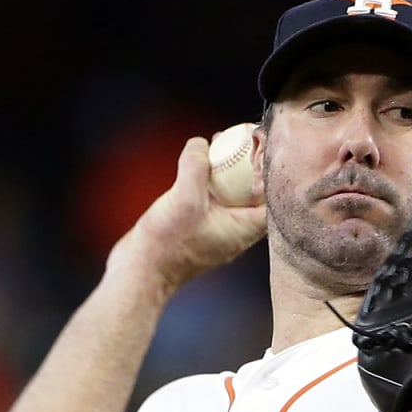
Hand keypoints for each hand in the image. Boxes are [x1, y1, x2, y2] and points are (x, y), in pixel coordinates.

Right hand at [122, 134, 267, 290]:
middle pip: (252, 192)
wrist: (140, 271)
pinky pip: (210, 198)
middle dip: (248, 165)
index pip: (270, 196)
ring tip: (217, 144)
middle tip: (240, 140)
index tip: (262, 146)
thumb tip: (200, 144)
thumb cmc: (166, 245)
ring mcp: (217, 229)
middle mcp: (235, 230)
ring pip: (230, 194)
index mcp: (243, 229)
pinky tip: (196, 164)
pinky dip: (208, 180)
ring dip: (226, 170)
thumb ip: (196, 167)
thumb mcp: (185, 198)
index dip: (270, 170)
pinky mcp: (198, 227)